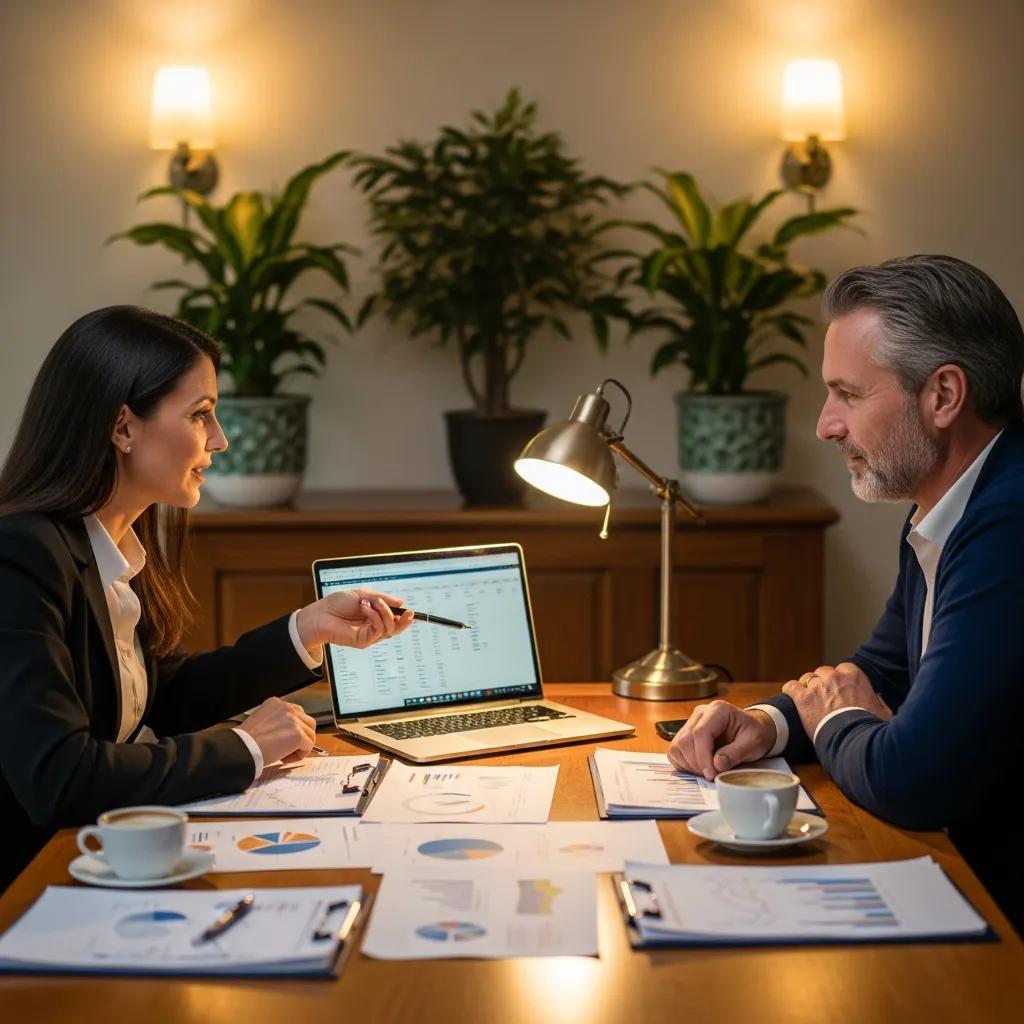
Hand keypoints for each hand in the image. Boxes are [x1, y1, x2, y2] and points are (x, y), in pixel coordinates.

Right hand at [236, 696, 316, 764]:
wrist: (242, 749)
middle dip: (302, 736)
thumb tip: (289, 732)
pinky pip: (309, 746)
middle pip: (308, 722)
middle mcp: (287, 708)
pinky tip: (285, 758)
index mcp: (276, 703)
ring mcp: (294, 720)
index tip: (283, 740)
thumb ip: (277, 721)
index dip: (293, 729)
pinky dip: (300, 755)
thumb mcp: (261, 721)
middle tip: (288, 749)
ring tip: (285, 755)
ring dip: (301, 747)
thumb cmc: (246, 741)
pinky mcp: (298, 734)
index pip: (297, 713)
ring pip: (310, 734)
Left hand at [294, 588, 414, 652]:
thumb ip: (381, 599)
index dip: (403, 616)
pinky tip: (364, 608)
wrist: (320, 614)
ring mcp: (369, 635)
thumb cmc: (337, 604)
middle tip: (408, 612)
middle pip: (396, 629)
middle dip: (404, 621)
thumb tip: (400, 602)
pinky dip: (374, 616)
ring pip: (390, 629)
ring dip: (385, 612)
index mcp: (374, 616)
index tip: (410, 610)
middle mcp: (373, 627)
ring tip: (372, 603)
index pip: (394, 619)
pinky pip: (378, 630)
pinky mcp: (363, 641)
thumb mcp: (362, 595)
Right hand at [667, 700, 776, 780]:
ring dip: (689, 765)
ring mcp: (690, 723)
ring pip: (677, 746)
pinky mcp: (685, 734)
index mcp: (718, 710)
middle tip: (712, 775)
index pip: (700, 733)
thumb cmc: (754, 734)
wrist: (752, 730)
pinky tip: (699, 767)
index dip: (703, 756)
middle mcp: (700, 713)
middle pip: (685, 740)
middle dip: (696, 763)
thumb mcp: (754, 743)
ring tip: (707, 771)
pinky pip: (675, 752)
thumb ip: (736, 753)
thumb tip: (716, 764)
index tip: (712, 773)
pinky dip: (684, 764)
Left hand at [782, 662, 892, 737]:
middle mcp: (834, 676)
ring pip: (807, 679)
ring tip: (811, 702)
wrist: (855, 741)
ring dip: (808, 688)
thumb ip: (877, 700)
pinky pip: (791, 687)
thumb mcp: (883, 711)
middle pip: (823, 673)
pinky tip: (795, 700)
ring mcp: (817, 686)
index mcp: (854, 674)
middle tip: (825, 699)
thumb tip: (876, 696)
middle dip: (824, 683)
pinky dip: (792, 692)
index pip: (841, 669)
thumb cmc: (871, 727)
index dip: (839, 681)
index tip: (840, 692)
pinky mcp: (802, 698)